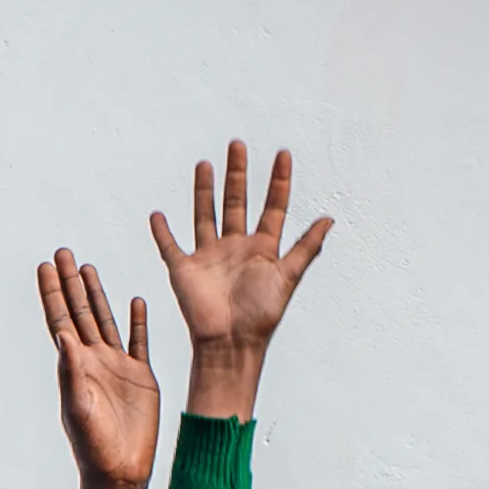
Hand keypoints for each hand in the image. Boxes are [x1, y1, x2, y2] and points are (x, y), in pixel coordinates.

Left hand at [33, 250, 158, 488]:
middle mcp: (93, 361)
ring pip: (105, 321)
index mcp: (75, 366)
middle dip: (71, 282)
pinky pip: (138, 341)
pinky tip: (135, 301)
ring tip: (89, 268)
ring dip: (97, 295)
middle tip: (63, 252)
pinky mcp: (141, 377)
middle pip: (80, 312)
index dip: (53, 292)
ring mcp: (117, 367)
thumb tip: (62, 334)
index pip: (60, 320)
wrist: (120, 471)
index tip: (45, 265)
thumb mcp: (79, 408)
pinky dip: (137, 321)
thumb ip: (71, 371)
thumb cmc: (94, 446)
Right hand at [150, 139, 331, 372]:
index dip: (278, 182)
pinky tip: (158, 215)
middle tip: (237, 145)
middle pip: (237, 203)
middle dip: (238, 175)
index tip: (283, 155)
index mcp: (262, 249)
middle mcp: (235, 248)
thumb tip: (330, 218)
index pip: (272, 207)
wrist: (230, 342)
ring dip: (204, 191)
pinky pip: (170, 246)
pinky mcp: (184, 269)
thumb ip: (306, 246)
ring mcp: (209, 257)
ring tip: (205, 164)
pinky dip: (162, 232)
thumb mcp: (288, 276)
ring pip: (206, 215)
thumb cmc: (261, 315)